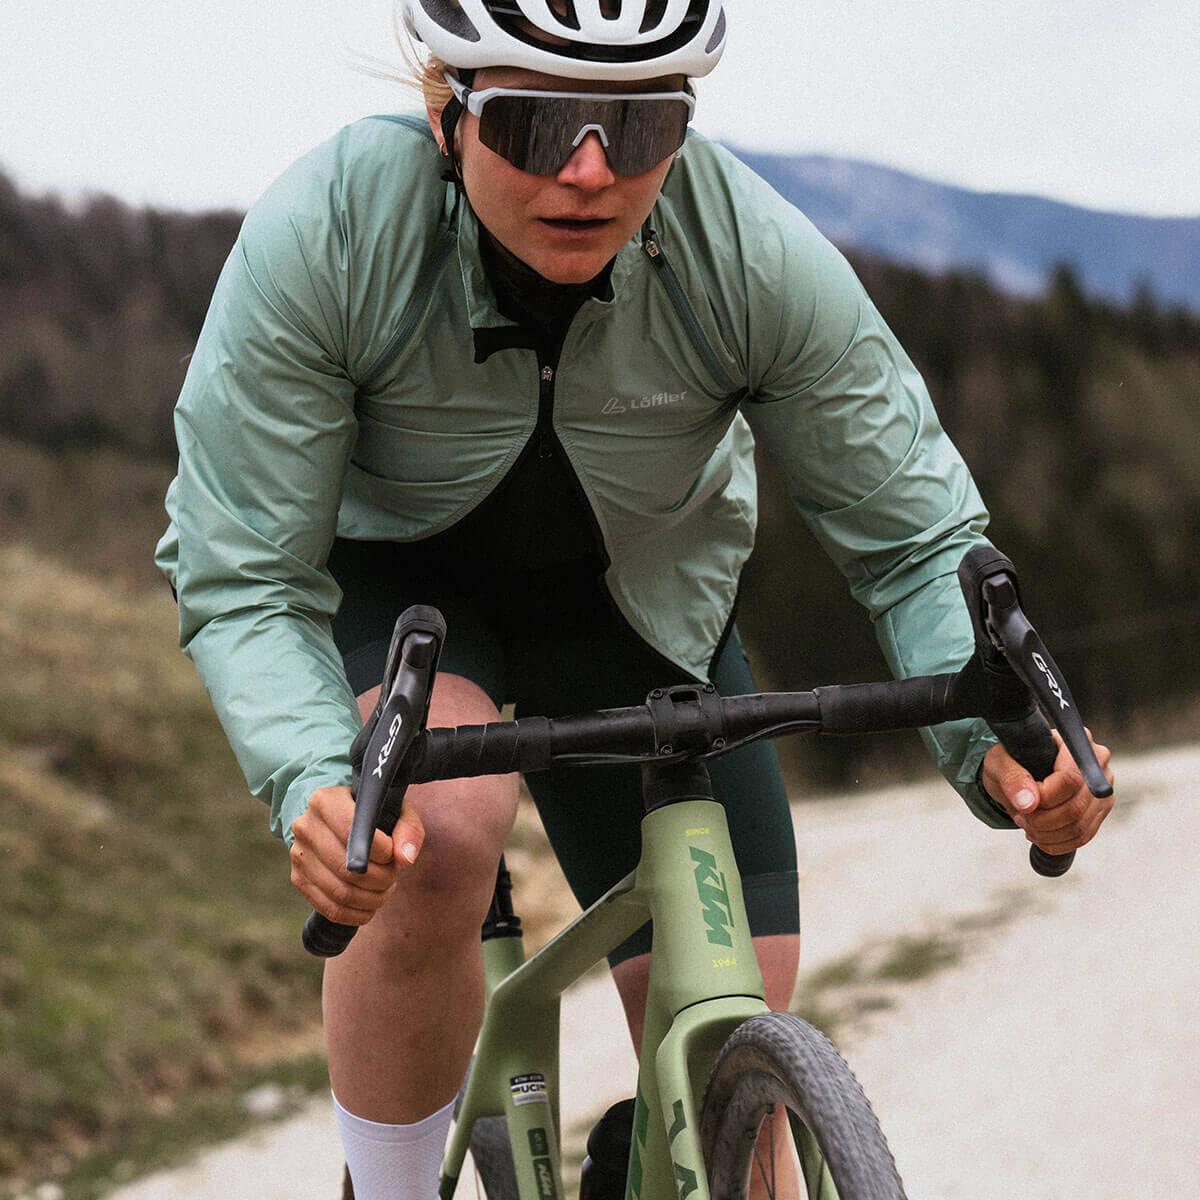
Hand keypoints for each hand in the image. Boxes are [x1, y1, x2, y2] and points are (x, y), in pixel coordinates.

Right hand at [289, 785, 424, 924]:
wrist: (336, 819)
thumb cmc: (372, 814)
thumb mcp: (395, 809)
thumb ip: (407, 829)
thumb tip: (406, 859)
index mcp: (325, 800)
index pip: (354, 830)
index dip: (381, 850)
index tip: (392, 854)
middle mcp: (306, 826)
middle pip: (348, 867)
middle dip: (380, 878)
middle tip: (393, 876)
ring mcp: (299, 854)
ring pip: (340, 891)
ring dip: (372, 898)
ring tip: (385, 889)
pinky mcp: (298, 879)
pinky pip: (329, 908)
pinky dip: (356, 914)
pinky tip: (370, 907)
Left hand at [982, 732, 1113, 854]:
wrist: (1019, 771)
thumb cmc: (1010, 761)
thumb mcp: (1000, 762)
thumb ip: (1012, 777)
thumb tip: (1029, 803)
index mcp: (1074, 742)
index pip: (1069, 779)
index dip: (1045, 798)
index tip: (1023, 802)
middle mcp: (1096, 762)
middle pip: (1076, 806)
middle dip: (1042, 821)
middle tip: (1021, 818)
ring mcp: (1103, 788)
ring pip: (1080, 826)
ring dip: (1047, 834)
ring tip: (1027, 825)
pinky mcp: (1100, 809)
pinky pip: (1084, 836)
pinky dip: (1057, 842)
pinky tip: (1039, 835)